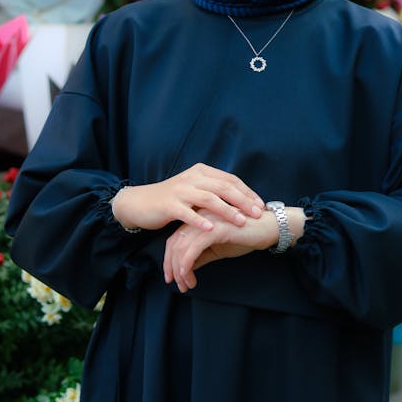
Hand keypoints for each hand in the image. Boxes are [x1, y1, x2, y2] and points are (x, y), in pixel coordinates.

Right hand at [111, 163, 263, 232]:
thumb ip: (213, 191)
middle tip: (257, 213)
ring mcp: (180, 190)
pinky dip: (200, 220)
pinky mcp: (169, 205)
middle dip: (243, 200)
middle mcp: (192, 178)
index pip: (230, 179)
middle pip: (223, 187)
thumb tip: (241, 199)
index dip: (247, 192)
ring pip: (208, 198)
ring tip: (240, 221)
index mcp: (201, 172)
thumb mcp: (194, 189)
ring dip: (226, 210)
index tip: (260, 205)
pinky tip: (211, 230)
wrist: (141, 202)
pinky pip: (187, 212)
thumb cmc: (172, 199)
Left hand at [163, 206, 306, 292]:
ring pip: (181, 247)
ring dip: (180, 270)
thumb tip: (185, 268)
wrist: (270, 228)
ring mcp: (206, 222)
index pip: (176, 238)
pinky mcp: (214, 229)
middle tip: (176, 284)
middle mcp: (199, 217)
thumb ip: (201, 255)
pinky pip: (192, 249)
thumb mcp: (219, 248)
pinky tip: (190, 278)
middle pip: (174, 242)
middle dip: (171, 266)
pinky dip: (187, 266)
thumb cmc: (247, 236)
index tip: (172, 277)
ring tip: (186, 285)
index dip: (170, 259)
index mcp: (200, 219)